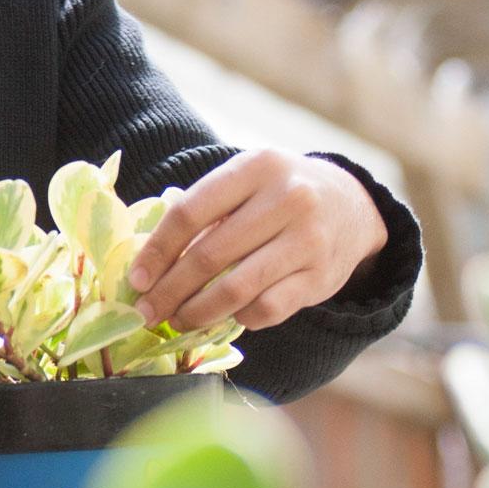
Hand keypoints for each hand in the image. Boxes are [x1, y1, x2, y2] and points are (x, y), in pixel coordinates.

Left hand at [125, 148, 388, 334]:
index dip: (157, 251)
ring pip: (237, 289)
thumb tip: (151, 267)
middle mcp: (287, 199)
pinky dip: (239, 318)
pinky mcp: (321, 278)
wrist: (351, 205)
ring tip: (177, 320)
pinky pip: (267, 309)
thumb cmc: (277, 193)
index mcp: (256, 167)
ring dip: (198, 312)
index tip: (137, 279)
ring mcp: (307, 240)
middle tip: (147, 312)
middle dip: (170, 290)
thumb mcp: (246, 182)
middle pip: (210, 255)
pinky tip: (225, 316)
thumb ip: (206, 213)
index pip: (190, 213)